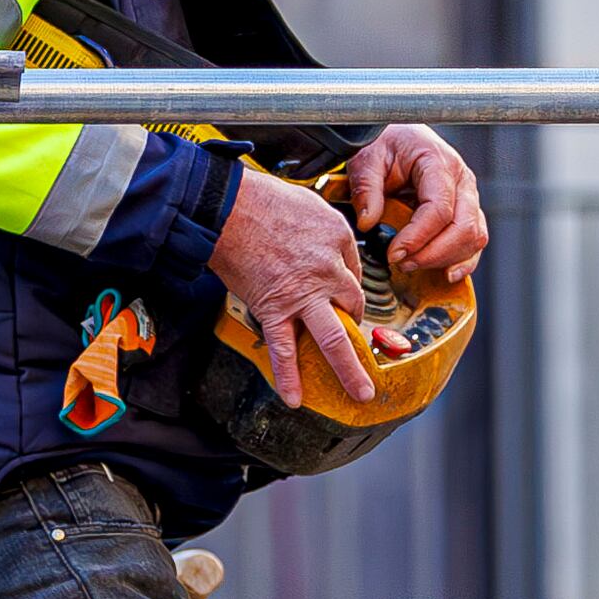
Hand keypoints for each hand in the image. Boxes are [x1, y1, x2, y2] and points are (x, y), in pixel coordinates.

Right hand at [213, 167, 378, 407]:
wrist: (228, 206)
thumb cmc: (267, 201)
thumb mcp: (315, 206)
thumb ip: (331, 235)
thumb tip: (336, 257)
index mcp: (340, 244)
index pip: (354, 277)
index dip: (349, 293)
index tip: (345, 304)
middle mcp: (328, 272)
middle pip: (355, 310)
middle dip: (362, 334)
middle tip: (370, 356)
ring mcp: (302, 295)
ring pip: (333, 339)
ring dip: (348, 370)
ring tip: (361, 393)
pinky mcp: (273, 308)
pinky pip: (283, 348)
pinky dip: (288, 375)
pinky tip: (294, 397)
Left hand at [342, 124, 486, 285]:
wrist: (398, 137)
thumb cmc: (386, 144)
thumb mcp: (366, 159)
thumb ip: (366, 189)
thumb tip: (368, 223)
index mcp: (439, 162)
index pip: (439, 208)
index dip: (418, 237)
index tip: (393, 253)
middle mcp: (461, 180)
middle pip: (463, 227)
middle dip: (433, 253)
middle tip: (402, 263)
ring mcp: (469, 196)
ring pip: (474, 236)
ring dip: (446, 258)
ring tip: (413, 264)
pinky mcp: (467, 211)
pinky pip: (475, 240)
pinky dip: (464, 260)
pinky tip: (447, 273)